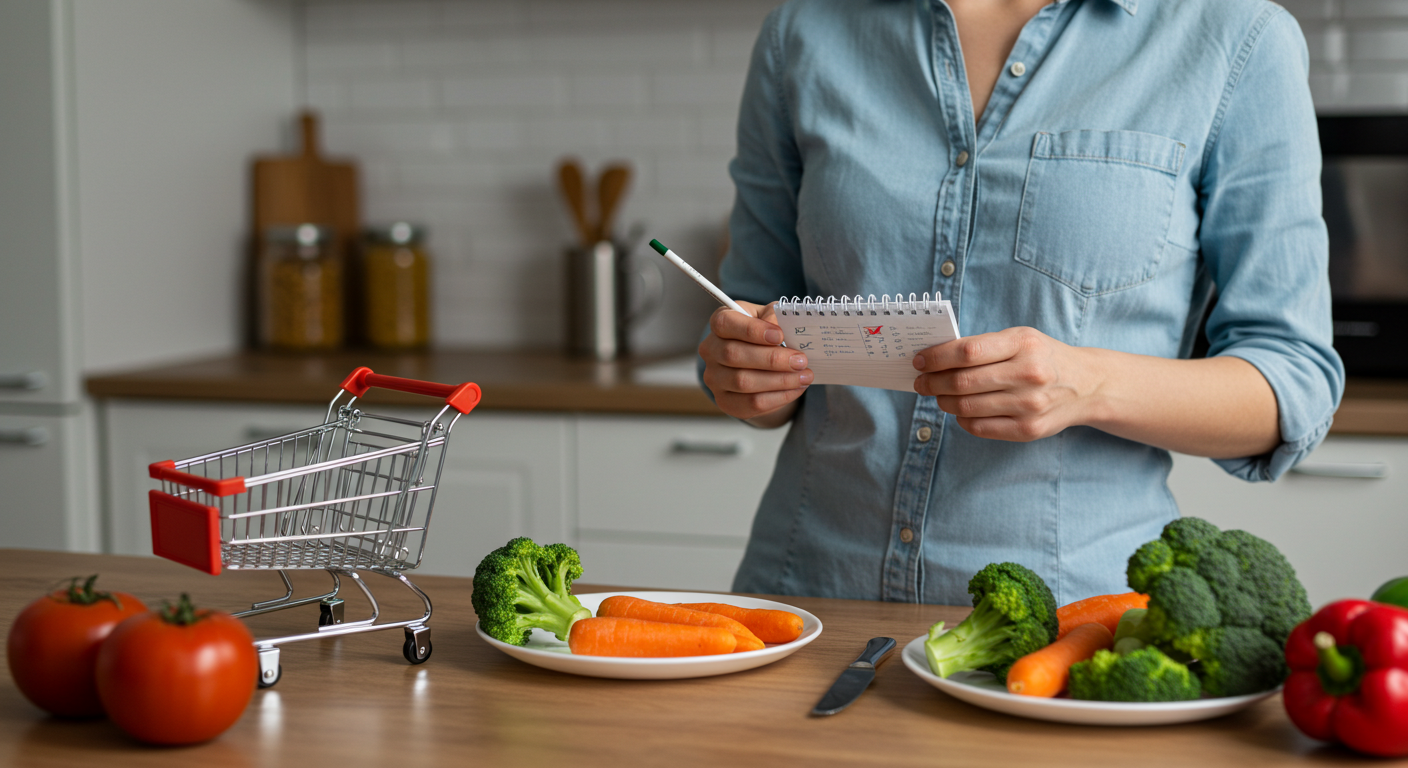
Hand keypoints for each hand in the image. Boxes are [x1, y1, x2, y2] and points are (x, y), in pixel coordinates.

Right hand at [699, 301, 812, 424]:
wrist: (761, 363)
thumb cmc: (765, 334)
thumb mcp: (771, 317)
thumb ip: (774, 316)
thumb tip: (779, 327)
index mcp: (720, 323)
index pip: (725, 323)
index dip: (752, 330)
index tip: (780, 335)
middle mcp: (710, 350)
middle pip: (733, 355)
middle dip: (772, 359)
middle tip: (800, 361)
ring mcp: (714, 378)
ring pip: (743, 382)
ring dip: (779, 380)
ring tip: (804, 376)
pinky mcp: (725, 401)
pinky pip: (751, 403)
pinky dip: (778, 397)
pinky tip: (795, 389)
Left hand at [912, 327, 1096, 441]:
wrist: (1087, 385)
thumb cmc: (1042, 357)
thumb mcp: (1020, 339)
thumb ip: (983, 346)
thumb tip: (934, 358)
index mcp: (1023, 344)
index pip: (967, 352)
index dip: (936, 358)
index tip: (919, 361)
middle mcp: (1029, 374)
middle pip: (962, 382)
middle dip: (932, 382)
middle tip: (921, 382)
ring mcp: (1030, 405)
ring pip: (966, 407)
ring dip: (943, 401)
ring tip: (938, 395)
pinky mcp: (1029, 429)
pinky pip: (979, 427)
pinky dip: (961, 419)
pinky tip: (960, 410)